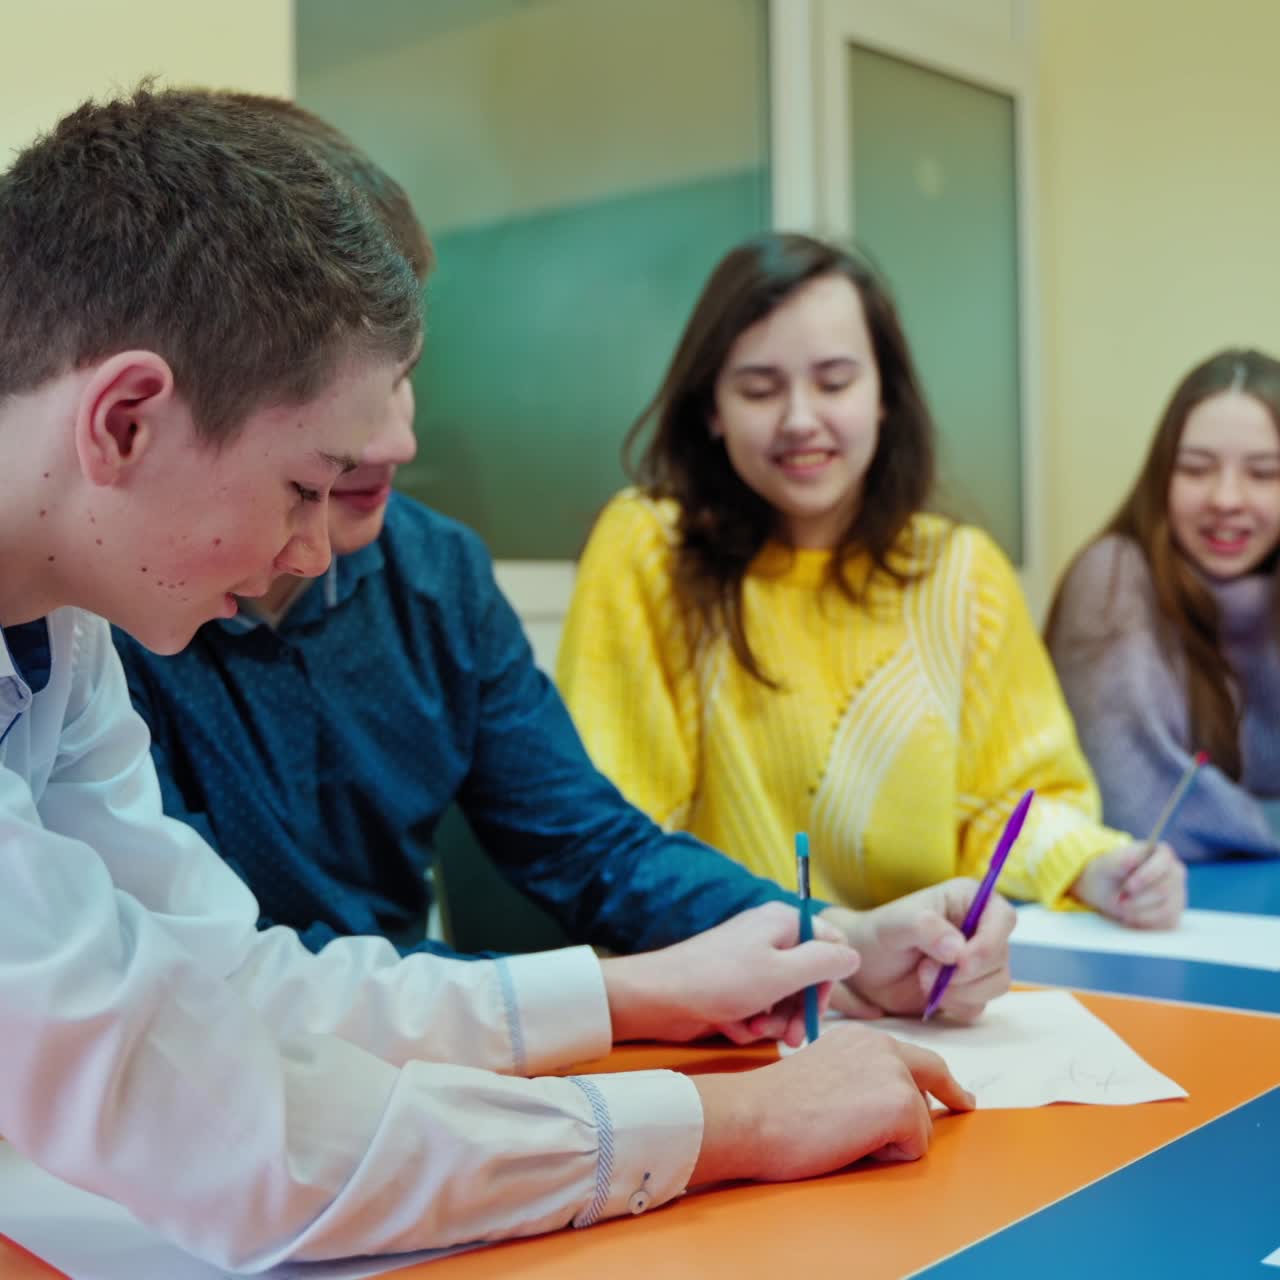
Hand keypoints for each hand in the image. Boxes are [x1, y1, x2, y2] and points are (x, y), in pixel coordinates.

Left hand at [600, 903, 859, 1046]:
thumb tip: (854, 955)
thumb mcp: (784, 973)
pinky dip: (751, 1022)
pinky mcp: (732, 987)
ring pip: (784, 998)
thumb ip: (825, 962)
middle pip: (807, 976)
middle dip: (800, 1009)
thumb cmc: (722, 981)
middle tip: (793, 1037)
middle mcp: (768, 938)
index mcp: (783, 922)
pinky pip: (759, 1008)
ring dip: (775, 1021)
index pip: (830, 942)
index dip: (829, 977)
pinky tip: (734, 1027)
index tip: (818, 1004)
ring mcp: (749, 963)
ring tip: (756, 1029)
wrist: (660, 998)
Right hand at [690, 1023, 973, 1184]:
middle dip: (943, 1101)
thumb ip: (859, 1076)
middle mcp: (882, 1047)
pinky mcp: (901, 1105)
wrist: (753, 1114)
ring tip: (845, 1135)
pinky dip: (889, 1156)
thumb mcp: (825, 1072)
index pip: (915, 1057)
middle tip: (962, 1107)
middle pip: (934, 1077)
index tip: (959, 1095)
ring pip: (921, 1122)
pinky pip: (914, 1147)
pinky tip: (850, 1144)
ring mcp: (895, 1074)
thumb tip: (888, 1102)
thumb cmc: (775, 1105)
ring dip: (893, 1139)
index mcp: (861, 1038)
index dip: (942, 1080)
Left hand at [821, 878, 1013, 1021]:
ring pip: (996, 984)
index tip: (961, 961)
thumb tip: (959, 950)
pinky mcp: (971, 989)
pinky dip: (955, 1005)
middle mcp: (980, 928)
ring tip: (923, 978)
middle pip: (1000, 956)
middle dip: (965, 973)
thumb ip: (926, 928)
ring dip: (959, 991)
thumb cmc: (879, 933)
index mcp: (968, 899)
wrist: (865, 966)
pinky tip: (930, 994)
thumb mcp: (896, 924)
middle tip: (925, 970)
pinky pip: (980, 1005)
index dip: (990, 942)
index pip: (1003, 916)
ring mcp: (978, 960)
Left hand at [1070, 843, 1185, 928]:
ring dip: (1139, 913)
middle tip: (1119, 900)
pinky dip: (1144, 923)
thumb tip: (1138, 856)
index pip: (1163, 863)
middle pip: (1164, 890)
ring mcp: (1178, 894)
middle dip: (1137, 899)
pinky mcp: (1174, 914)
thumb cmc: (1109, 873)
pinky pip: (1165, 923)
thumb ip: (1123, 858)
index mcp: (1161, 853)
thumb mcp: (1108, 864)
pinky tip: (1131, 917)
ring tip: (1122, 909)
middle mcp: (1175, 873)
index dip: (1146, 876)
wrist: (1105, 892)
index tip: (1128, 888)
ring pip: (1166, 910)